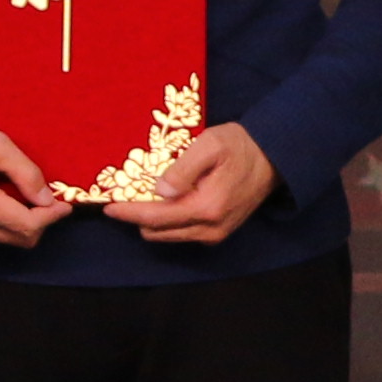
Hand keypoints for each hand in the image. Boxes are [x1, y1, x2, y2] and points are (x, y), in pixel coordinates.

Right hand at [0, 117, 65, 247]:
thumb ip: (25, 172)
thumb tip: (47, 199)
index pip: (27, 226)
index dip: (51, 217)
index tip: (65, 204)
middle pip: (20, 238)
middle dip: (39, 220)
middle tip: (45, 196)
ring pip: (7, 239)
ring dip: (22, 221)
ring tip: (17, 191)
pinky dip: (4, 222)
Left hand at [88, 122, 280, 246]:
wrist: (274, 158)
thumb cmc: (241, 146)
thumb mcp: (210, 145)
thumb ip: (183, 169)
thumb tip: (159, 190)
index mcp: (206, 207)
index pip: (155, 218)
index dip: (128, 213)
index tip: (107, 207)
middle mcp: (209, 229)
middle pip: (157, 232)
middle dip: (137, 217)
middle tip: (126, 195)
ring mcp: (214, 234)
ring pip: (168, 236)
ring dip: (152, 220)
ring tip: (143, 197)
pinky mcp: (218, 233)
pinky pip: (181, 234)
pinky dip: (168, 222)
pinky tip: (166, 201)